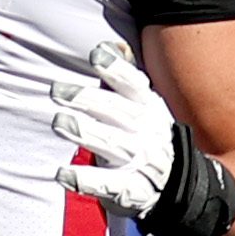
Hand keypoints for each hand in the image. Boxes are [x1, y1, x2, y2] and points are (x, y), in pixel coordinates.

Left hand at [50, 41, 177, 215]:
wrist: (177, 186)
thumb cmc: (147, 137)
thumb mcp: (144, 106)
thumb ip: (124, 78)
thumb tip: (110, 44)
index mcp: (150, 108)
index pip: (135, 85)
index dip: (117, 69)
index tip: (96, 55)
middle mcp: (149, 133)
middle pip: (120, 113)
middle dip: (89, 100)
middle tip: (57, 91)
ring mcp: (143, 163)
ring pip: (115, 145)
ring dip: (87, 133)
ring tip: (59, 122)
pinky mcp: (133, 191)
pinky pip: (110, 185)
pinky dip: (87, 180)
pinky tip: (63, 174)